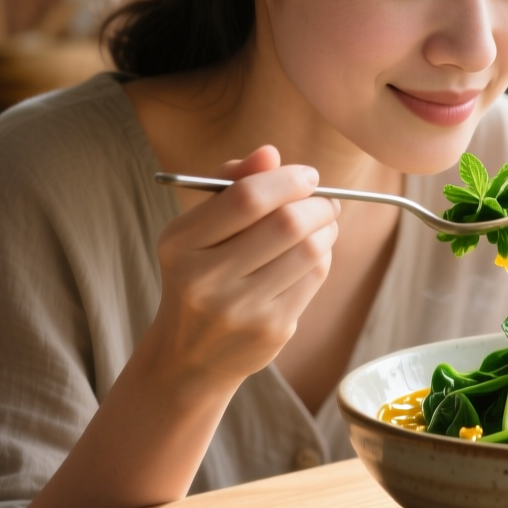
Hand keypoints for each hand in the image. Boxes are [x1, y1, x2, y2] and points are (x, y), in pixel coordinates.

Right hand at [140, 145, 338, 389]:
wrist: (189, 354)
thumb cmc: (200, 274)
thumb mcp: (197, 230)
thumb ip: (231, 185)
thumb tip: (270, 153)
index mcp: (181, 243)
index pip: (246, 198)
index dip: (287, 180)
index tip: (307, 175)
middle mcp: (205, 278)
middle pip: (285, 224)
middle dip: (316, 204)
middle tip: (323, 200)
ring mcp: (239, 308)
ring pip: (307, 251)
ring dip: (326, 229)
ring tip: (322, 223)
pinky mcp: (270, 329)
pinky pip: (314, 278)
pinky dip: (323, 256)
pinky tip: (314, 252)